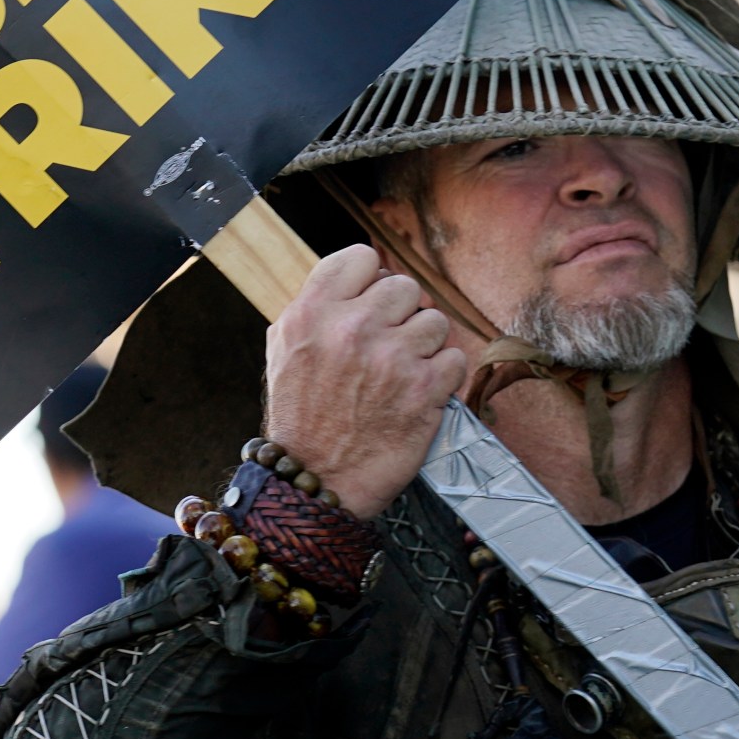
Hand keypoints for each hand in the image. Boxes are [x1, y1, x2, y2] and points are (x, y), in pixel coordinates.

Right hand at [262, 245, 467, 518]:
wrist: (316, 480)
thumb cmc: (301, 418)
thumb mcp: (284, 349)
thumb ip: (316, 307)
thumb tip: (359, 280)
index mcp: (312, 312)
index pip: (362, 258)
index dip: (371, 280)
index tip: (372, 303)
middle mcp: (352, 327)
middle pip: (405, 286)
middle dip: (401, 315)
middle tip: (388, 345)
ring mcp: (392, 357)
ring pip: (435, 321)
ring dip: (425, 347)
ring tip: (403, 374)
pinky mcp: (425, 389)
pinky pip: (454, 359)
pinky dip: (442, 378)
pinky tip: (419, 394)